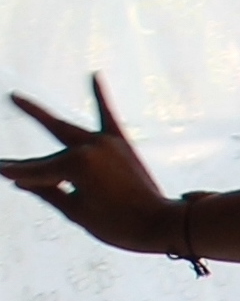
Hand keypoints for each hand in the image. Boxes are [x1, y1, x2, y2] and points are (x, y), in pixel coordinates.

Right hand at [0, 75, 178, 253]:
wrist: (161, 224)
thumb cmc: (118, 225)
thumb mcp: (75, 212)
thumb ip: (47, 191)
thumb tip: (19, 180)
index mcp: (76, 164)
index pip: (38, 172)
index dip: (18, 174)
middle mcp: (91, 146)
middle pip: (50, 151)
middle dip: (22, 143)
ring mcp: (108, 143)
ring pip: (69, 132)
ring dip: (45, 118)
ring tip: (17, 99)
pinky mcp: (123, 143)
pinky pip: (108, 116)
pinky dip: (101, 96)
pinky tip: (95, 75)